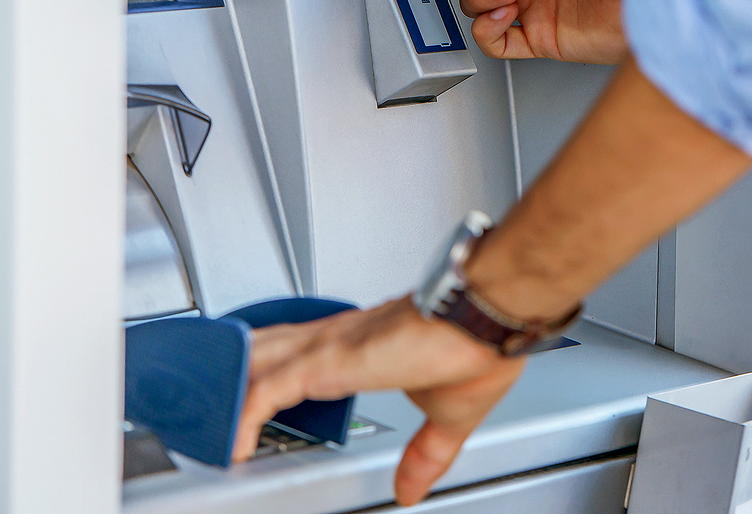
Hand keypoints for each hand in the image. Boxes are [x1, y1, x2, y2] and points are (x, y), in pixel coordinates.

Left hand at [232, 297, 523, 505]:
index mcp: (362, 347)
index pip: (296, 352)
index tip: (252, 400)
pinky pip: (265, 389)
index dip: (268, 371)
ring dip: (227, 392)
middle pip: (261, 349)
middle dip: (230, 373)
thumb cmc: (478, 346)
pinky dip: (243, 416)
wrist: (488, 318)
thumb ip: (423, 455)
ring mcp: (328, 347)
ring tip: (206, 427)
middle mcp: (337, 339)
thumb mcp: (446, 418)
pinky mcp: (327, 360)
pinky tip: (233, 443)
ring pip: (254, 363)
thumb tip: (410, 490)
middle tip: (205, 406)